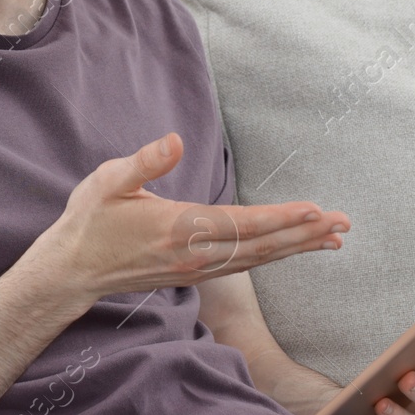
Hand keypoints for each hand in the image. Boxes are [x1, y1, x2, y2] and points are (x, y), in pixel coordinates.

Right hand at [32, 132, 349, 302]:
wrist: (71, 271)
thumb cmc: (89, 221)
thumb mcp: (108, 182)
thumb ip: (144, 162)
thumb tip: (174, 139)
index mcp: (178, 227)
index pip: (241, 223)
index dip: (281, 218)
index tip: (315, 210)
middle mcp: (194, 254)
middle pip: (261, 245)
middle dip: (305, 234)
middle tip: (343, 224)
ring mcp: (196, 269)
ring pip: (257, 259)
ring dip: (297, 248)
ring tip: (333, 238)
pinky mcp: (193, 274)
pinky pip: (244, 265)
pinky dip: (274, 257)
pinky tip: (291, 250)